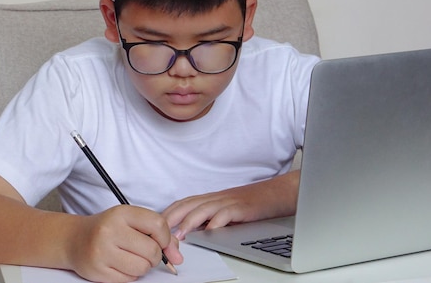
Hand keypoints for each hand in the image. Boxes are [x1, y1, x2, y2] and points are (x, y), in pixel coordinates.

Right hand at [67, 205, 181, 282]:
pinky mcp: (98, 271)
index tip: (162, 242)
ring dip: (142, 267)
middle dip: (154, 255)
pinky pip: (129, 280)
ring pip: (142, 268)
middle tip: (144, 251)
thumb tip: (177, 256)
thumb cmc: (107, 228)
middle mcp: (110, 230)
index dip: (166, 238)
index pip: (158, 224)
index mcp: (121, 213)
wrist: (74, 239)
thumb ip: (156, 232)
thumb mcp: (130, 221)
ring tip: (130, 257)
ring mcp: (102, 251)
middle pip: (152, 250)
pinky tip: (120, 264)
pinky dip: (129, 275)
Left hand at [162, 171, 299, 239]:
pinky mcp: (242, 207)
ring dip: (190, 222)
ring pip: (204, 209)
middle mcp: (215, 198)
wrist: (276, 194)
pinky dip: (217, 223)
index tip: (154, 225)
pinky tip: (210, 232)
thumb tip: (191, 233)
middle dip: (172, 218)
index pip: (183, 204)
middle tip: (159, 231)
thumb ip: (208, 218)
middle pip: (188, 205)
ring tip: (180, 235)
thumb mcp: (225, 210)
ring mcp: (228, 201)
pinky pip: (227, 214)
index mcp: (209, 199)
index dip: (168, 213)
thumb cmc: (250, 204)